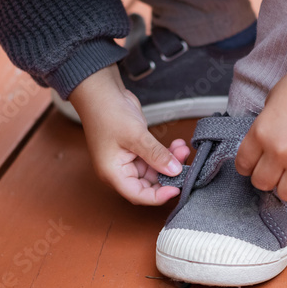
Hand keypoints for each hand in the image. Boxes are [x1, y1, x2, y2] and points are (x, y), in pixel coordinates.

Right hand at [68, 65, 188, 205]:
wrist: (102, 91)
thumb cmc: (108, 113)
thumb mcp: (136, 135)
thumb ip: (156, 155)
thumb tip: (175, 171)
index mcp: (113, 173)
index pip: (138, 195)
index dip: (159, 196)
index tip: (177, 188)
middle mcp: (120, 170)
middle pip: (149, 184)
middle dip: (169, 175)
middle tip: (184, 161)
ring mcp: (128, 160)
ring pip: (155, 171)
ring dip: (170, 162)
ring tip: (182, 148)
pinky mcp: (136, 150)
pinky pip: (155, 159)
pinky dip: (166, 154)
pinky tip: (177, 145)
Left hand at [235, 54, 286, 201]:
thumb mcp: (271, 103)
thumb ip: (264, 129)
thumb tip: (263, 148)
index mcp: (260, 133)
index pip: (243, 165)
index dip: (249, 164)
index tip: (256, 161)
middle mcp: (278, 151)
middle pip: (261, 183)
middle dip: (267, 175)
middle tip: (276, 166)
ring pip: (285, 193)